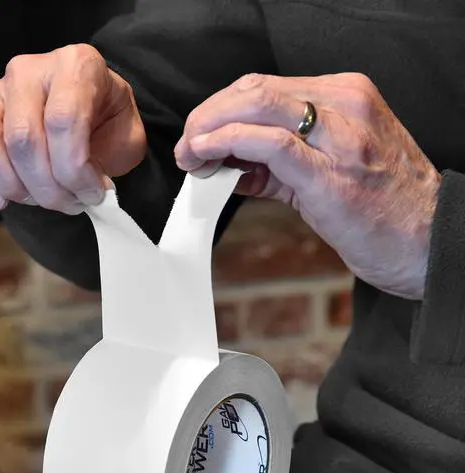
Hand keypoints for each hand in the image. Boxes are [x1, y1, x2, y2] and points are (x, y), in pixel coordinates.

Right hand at [0, 44, 146, 214]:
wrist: (91, 115)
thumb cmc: (108, 126)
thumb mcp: (127, 137)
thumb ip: (108, 158)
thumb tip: (80, 185)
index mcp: (74, 66)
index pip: (63, 121)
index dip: (75, 171)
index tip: (94, 194)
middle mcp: (28, 71)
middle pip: (23, 138)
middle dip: (48, 188)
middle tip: (71, 203)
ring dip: (14, 187)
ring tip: (41, 199)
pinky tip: (3, 200)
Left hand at [174, 72, 441, 299]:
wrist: (427, 243)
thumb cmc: (384, 209)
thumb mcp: (330, 170)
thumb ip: (277, 164)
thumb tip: (230, 166)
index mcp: (346, 98)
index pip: (265, 87)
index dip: (222, 108)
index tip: (199, 134)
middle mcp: (345, 106)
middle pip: (254, 90)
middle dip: (209, 115)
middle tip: (187, 144)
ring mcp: (340, 137)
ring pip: (257, 107)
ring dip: (210, 128)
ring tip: (191, 153)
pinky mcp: (330, 173)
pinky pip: (268, 144)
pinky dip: (228, 143)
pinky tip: (206, 155)